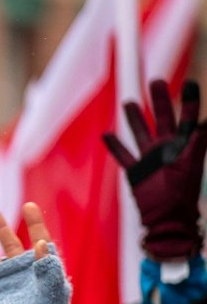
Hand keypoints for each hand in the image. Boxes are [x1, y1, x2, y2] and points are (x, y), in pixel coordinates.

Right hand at [103, 79, 205, 260]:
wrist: (166, 221)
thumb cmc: (182, 195)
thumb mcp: (190, 165)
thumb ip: (197, 143)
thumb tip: (204, 123)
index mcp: (183, 147)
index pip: (187, 120)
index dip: (189, 102)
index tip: (191, 83)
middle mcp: (166, 150)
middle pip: (163, 120)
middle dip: (160, 101)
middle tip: (157, 81)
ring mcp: (150, 160)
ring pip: (140, 133)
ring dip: (135, 119)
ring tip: (130, 102)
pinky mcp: (135, 173)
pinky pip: (123, 156)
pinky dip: (115, 146)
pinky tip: (107, 134)